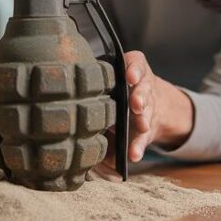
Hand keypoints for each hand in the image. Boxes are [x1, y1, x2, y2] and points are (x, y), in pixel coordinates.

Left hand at [99, 50, 162, 171]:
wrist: (151, 102)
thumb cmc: (117, 87)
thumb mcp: (112, 77)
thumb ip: (97, 81)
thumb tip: (69, 94)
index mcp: (129, 71)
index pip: (135, 66)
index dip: (134, 71)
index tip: (130, 77)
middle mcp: (140, 88)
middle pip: (142, 91)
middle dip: (139, 97)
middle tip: (136, 104)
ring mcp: (146, 108)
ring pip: (146, 112)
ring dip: (143, 119)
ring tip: (142, 126)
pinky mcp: (147, 128)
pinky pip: (143, 138)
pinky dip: (138, 147)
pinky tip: (134, 155)